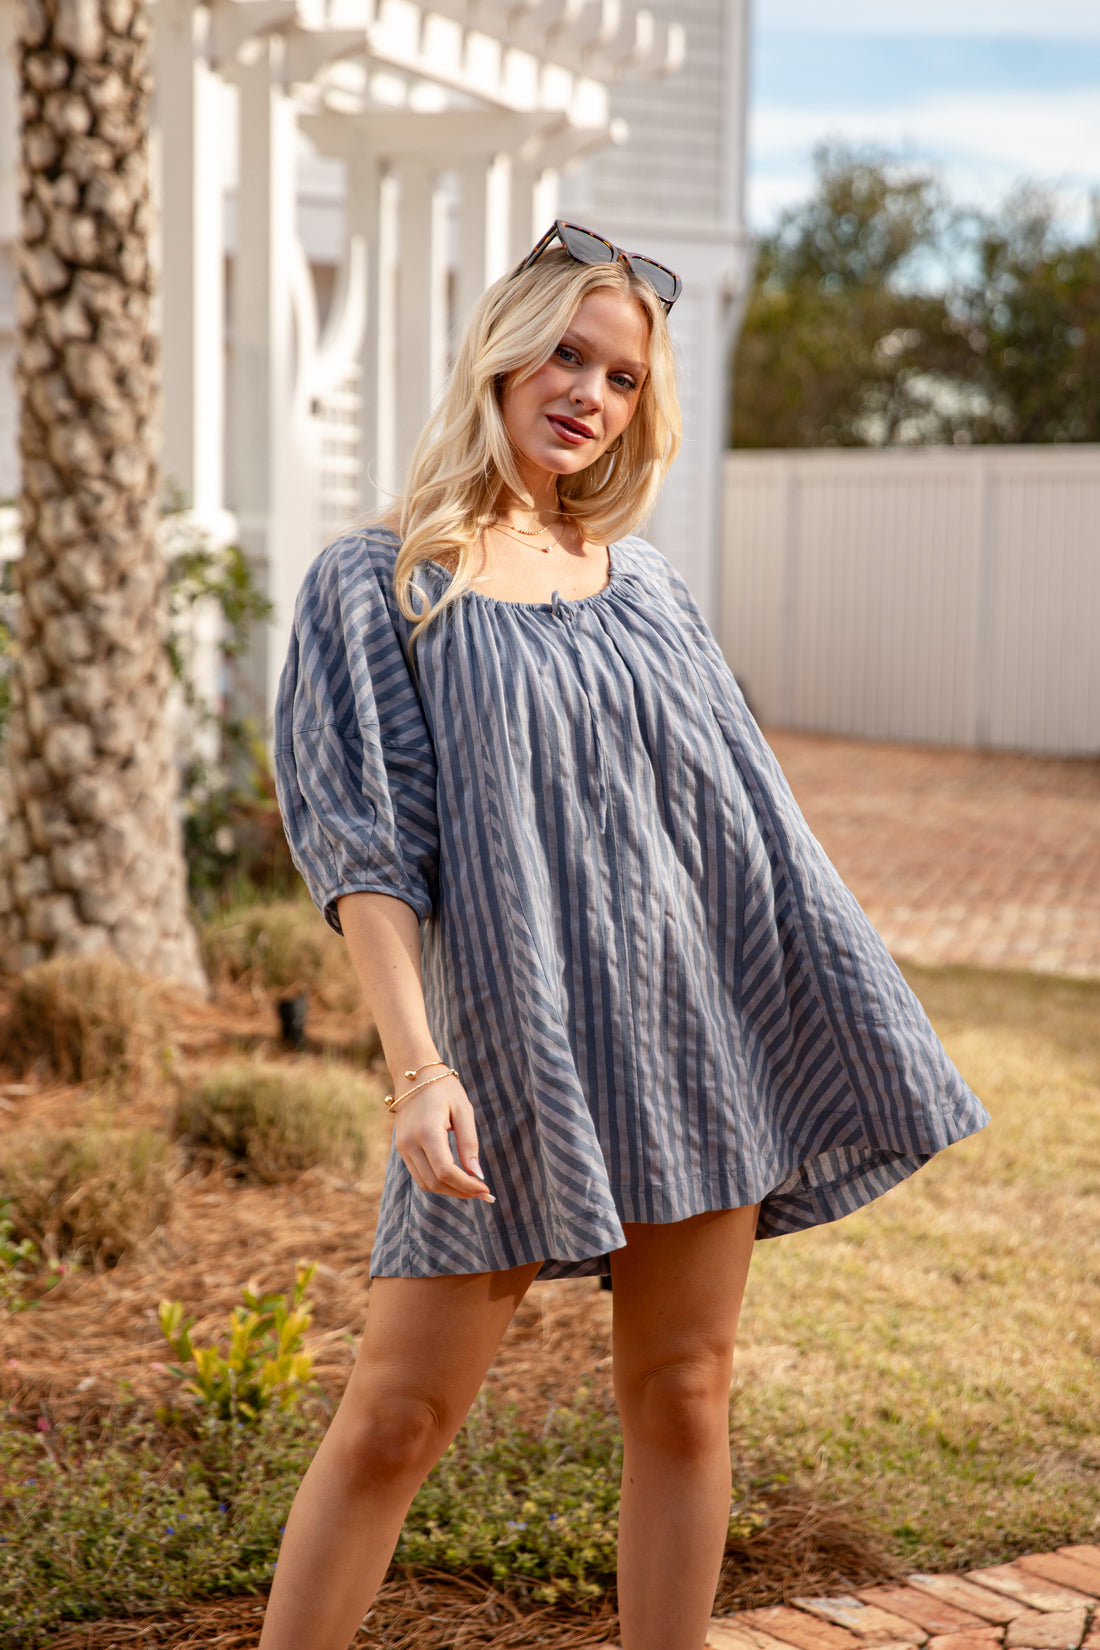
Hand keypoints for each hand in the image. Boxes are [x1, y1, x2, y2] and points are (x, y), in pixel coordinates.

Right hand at [391, 1073, 494, 1202]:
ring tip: (473, 1188)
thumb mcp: (464, 1110)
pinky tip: (457, 1179)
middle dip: (461, 1191)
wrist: (415, 1075)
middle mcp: (409, 1143)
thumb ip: (469, 1143)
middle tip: (484, 1193)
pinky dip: (439, 1182)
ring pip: (425, 1183)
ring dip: (450, 1190)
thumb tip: (478, 1174)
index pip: (445, 1171)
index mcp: (426, 1131)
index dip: (466, 1185)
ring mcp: (402, 1147)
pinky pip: (420, 1175)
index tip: (485, 1188)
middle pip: (435, 1182)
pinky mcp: (402, 1149)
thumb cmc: (444, 1089)